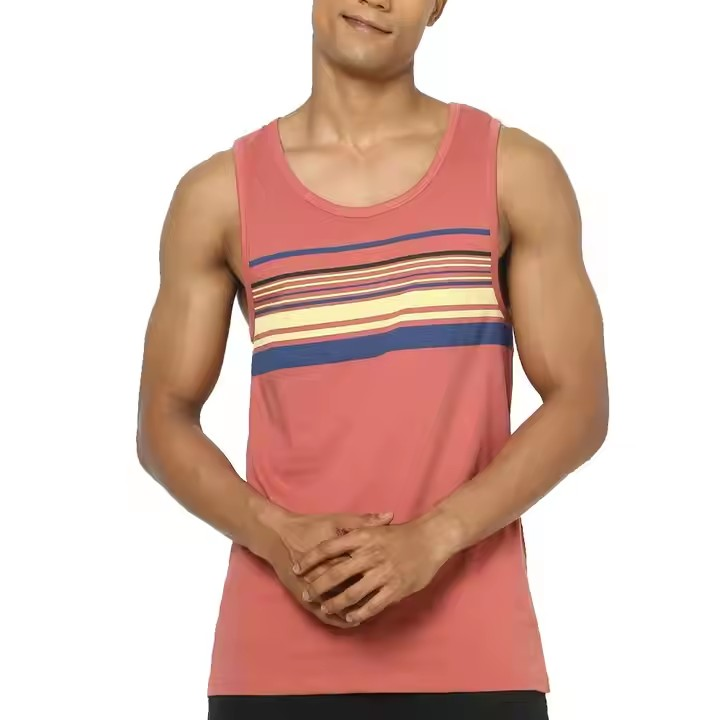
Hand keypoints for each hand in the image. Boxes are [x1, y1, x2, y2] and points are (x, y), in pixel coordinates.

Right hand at [253, 506, 393, 628]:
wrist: (277, 536)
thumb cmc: (310, 526)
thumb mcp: (337, 520)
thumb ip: (364, 521)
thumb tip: (390, 517)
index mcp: (335, 555)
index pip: (362, 570)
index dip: (380, 576)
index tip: (398, 578)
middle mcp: (323, 575)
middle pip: (351, 591)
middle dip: (370, 596)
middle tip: (389, 599)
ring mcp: (311, 589)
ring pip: (337, 607)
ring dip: (354, 612)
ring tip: (372, 614)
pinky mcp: (302, 597)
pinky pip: (322, 615)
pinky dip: (337, 620)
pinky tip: (350, 622)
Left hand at [293, 516, 454, 625]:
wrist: (432, 538)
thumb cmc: (402, 534)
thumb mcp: (376, 528)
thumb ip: (356, 531)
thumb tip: (334, 538)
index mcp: (363, 537)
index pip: (328, 547)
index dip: (310, 558)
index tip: (297, 567)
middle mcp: (370, 554)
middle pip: (335, 573)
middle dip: (317, 585)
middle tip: (306, 593)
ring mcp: (383, 573)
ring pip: (351, 593)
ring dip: (335, 603)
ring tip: (324, 608)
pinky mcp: (395, 588)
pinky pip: (373, 605)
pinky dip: (359, 613)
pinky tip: (350, 618)